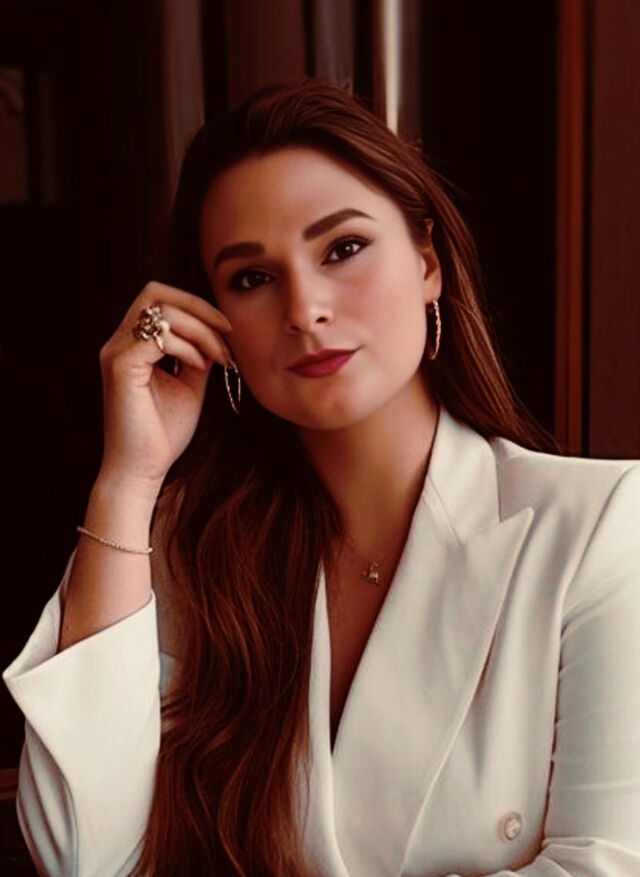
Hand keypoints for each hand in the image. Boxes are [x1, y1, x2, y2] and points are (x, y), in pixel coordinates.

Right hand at [97, 281, 232, 491]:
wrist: (144, 470)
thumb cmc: (164, 433)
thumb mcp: (190, 385)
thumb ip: (199, 354)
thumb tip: (219, 332)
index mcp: (133, 344)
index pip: (160, 299)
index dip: (197, 306)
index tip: (228, 330)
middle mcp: (118, 343)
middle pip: (155, 292)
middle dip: (199, 307)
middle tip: (227, 332)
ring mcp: (115, 353)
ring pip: (160, 310)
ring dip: (200, 330)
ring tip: (218, 357)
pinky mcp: (120, 367)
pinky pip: (157, 337)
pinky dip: (187, 346)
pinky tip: (201, 367)